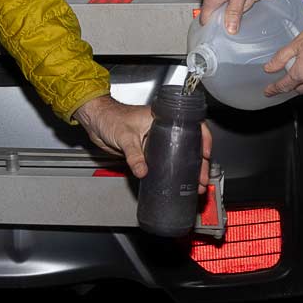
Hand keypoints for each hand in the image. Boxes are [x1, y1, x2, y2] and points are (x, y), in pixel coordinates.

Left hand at [74, 94, 211, 184]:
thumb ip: (134, 155)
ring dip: (188, 169)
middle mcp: (162, 128)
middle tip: (201, 178)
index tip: (206, 154)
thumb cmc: (109, 118)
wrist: (96, 121)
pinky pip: (165, 161)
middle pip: (188, 144)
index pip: (191, 125)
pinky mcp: (148, 151)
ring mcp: (156, 141)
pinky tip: (177, 181)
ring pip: (178, 154)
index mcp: (161, 118)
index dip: (203, 139)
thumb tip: (143, 171)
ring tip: (194, 184)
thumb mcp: (125, 136)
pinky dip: (173, 171)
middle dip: (198, 162)